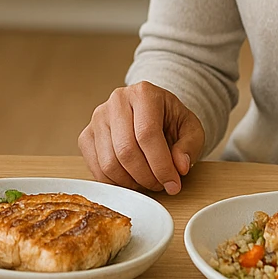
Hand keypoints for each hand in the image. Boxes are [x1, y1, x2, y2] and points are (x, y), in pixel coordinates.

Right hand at [79, 81, 204, 194]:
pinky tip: (131, 179)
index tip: (173, 184)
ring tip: (147, 181)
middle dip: (147, 177)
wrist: (152, 113)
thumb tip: (180, 166)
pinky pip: (96, 169)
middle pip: (126, 150)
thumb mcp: (191, 129)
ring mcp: (98, 118)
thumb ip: (189, 146)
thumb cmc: (170, 121)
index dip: (161, 165)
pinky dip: (115, 183)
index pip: (147, 134)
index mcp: (144, 93)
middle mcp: (117, 101)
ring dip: (131, 182)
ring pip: (109, 163)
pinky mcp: (86, 136)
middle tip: (161, 185)